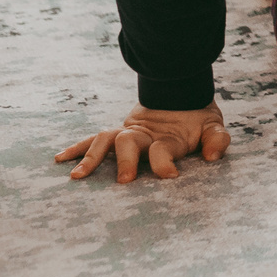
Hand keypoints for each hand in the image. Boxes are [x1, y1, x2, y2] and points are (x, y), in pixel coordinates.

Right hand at [57, 103, 229, 183]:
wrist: (183, 96)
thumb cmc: (198, 121)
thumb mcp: (213, 128)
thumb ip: (216, 140)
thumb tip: (211, 156)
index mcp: (167, 137)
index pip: (162, 149)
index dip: (165, 163)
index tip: (170, 177)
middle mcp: (144, 134)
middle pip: (129, 142)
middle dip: (125, 161)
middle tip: (124, 180)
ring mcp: (128, 133)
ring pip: (105, 141)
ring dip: (91, 157)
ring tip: (77, 176)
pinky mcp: (117, 134)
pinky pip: (94, 140)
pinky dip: (77, 148)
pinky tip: (59, 159)